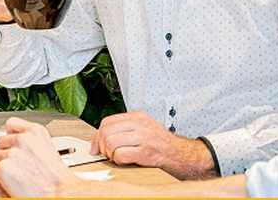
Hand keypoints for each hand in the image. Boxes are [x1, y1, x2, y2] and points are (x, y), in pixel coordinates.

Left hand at [0, 117, 79, 196]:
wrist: (61, 194)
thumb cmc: (57, 180)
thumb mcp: (48, 151)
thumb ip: (31, 144)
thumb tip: (15, 149)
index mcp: (36, 131)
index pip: (11, 124)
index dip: (10, 136)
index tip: (11, 145)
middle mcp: (23, 139)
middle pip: (0, 142)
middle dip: (4, 155)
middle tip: (15, 168)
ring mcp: (12, 153)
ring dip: (1, 169)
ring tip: (14, 180)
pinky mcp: (3, 168)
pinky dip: (0, 185)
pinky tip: (13, 188)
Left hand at [91, 110, 215, 179]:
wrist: (180, 154)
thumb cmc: (160, 144)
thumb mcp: (143, 128)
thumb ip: (123, 130)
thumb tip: (98, 140)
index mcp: (138, 116)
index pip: (107, 122)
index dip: (98, 136)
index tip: (97, 146)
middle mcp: (140, 124)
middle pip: (106, 132)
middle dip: (102, 146)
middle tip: (107, 153)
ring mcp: (144, 137)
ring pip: (110, 143)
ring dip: (110, 154)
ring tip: (118, 157)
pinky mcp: (146, 152)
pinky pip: (120, 155)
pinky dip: (118, 161)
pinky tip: (125, 161)